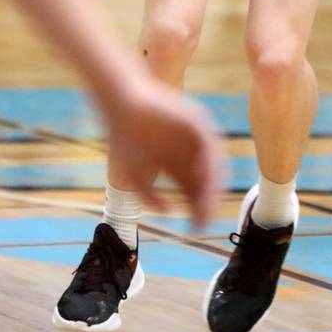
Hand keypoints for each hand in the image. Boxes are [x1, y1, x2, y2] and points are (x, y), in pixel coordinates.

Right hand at [104, 77, 220, 229]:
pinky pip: (209, 143)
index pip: (195, 190)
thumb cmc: (122, 138)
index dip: (197, 209)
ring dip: (212, 186)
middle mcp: (189, 152)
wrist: (119, 103)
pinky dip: (209, 159)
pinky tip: (202, 176)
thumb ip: (149, 195)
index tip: (195, 228)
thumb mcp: (133, 174)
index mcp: (176, 164)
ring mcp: (194, 136)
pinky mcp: (195, 119)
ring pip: (212, 165)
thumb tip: (167, 211)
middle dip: (206, 203)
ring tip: (207, 205)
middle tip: (203, 222)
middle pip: (206, 182)